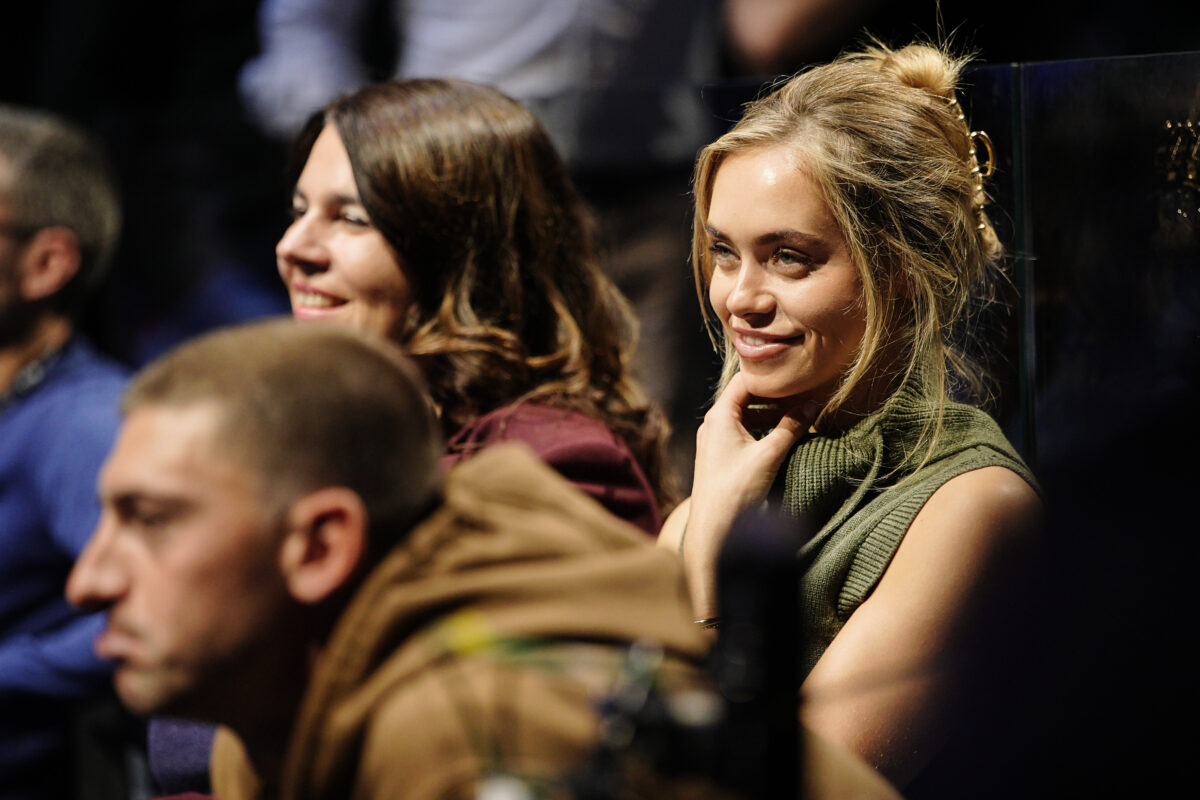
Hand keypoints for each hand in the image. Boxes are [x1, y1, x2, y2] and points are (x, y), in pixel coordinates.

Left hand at [681, 373, 816, 616]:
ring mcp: (714, 440)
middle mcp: (713, 423)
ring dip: (771, 414)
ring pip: (746, 416)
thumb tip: (814, 403)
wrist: (713, 530)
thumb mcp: (769, 455)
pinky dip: (763, 430)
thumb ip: (792, 426)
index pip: (746, 380)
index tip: (798, 378)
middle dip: (775, 396)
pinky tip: (783, 437)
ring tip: (799, 416)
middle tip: (804, 395)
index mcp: (719, 415)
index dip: (772, 377)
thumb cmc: (736, 491)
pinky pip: (743, 433)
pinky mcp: (720, 456)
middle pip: (747, 397)